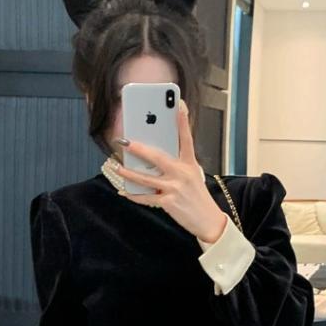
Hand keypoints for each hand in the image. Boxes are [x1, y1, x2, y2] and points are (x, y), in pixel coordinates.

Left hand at [124, 97, 223, 250]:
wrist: (208, 220)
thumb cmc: (197, 195)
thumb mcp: (193, 175)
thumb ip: (176, 165)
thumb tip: (152, 157)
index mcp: (190, 164)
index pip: (186, 139)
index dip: (183, 122)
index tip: (179, 105)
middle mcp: (182, 173)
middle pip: (157, 157)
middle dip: (139, 148)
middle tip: (125, 141)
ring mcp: (175, 188)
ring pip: (146, 178)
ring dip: (128, 173)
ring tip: (116, 166)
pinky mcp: (168, 203)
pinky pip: (146, 197)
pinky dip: (133, 195)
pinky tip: (123, 191)